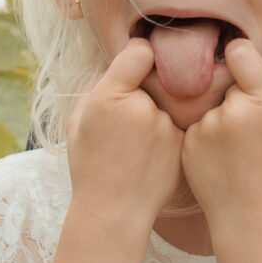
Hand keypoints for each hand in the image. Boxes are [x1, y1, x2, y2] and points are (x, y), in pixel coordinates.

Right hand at [67, 38, 182, 228]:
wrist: (113, 211)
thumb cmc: (90, 164)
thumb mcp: (78, 121)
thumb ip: (99, 87)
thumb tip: (122, 64)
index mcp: (110, 96)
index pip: (140, 52)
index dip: (139, 55)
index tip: (138, 64)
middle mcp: (142, 107)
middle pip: (155, 79)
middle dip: (146, 91)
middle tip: (131, 117)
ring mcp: (166, 125)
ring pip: (168, 103)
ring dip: (158, 113)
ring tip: (139, 144)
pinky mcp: (183, 142)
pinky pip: (178, 124)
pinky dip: (168, 133)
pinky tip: (152, 155)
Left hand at [181, 37, 261, 220]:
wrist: (248, 212)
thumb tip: (259, 59)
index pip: (240, 52)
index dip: (239, 56)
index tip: (240, 65)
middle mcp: (232, 109)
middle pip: (222, 79)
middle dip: (231, 92)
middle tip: (244, 123)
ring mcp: (206, 125)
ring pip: (205, 101)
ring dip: (214, 113)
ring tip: (231, 145)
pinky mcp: (187, 140)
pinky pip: (193, 122)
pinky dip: (202, 132)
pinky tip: (215, 155)